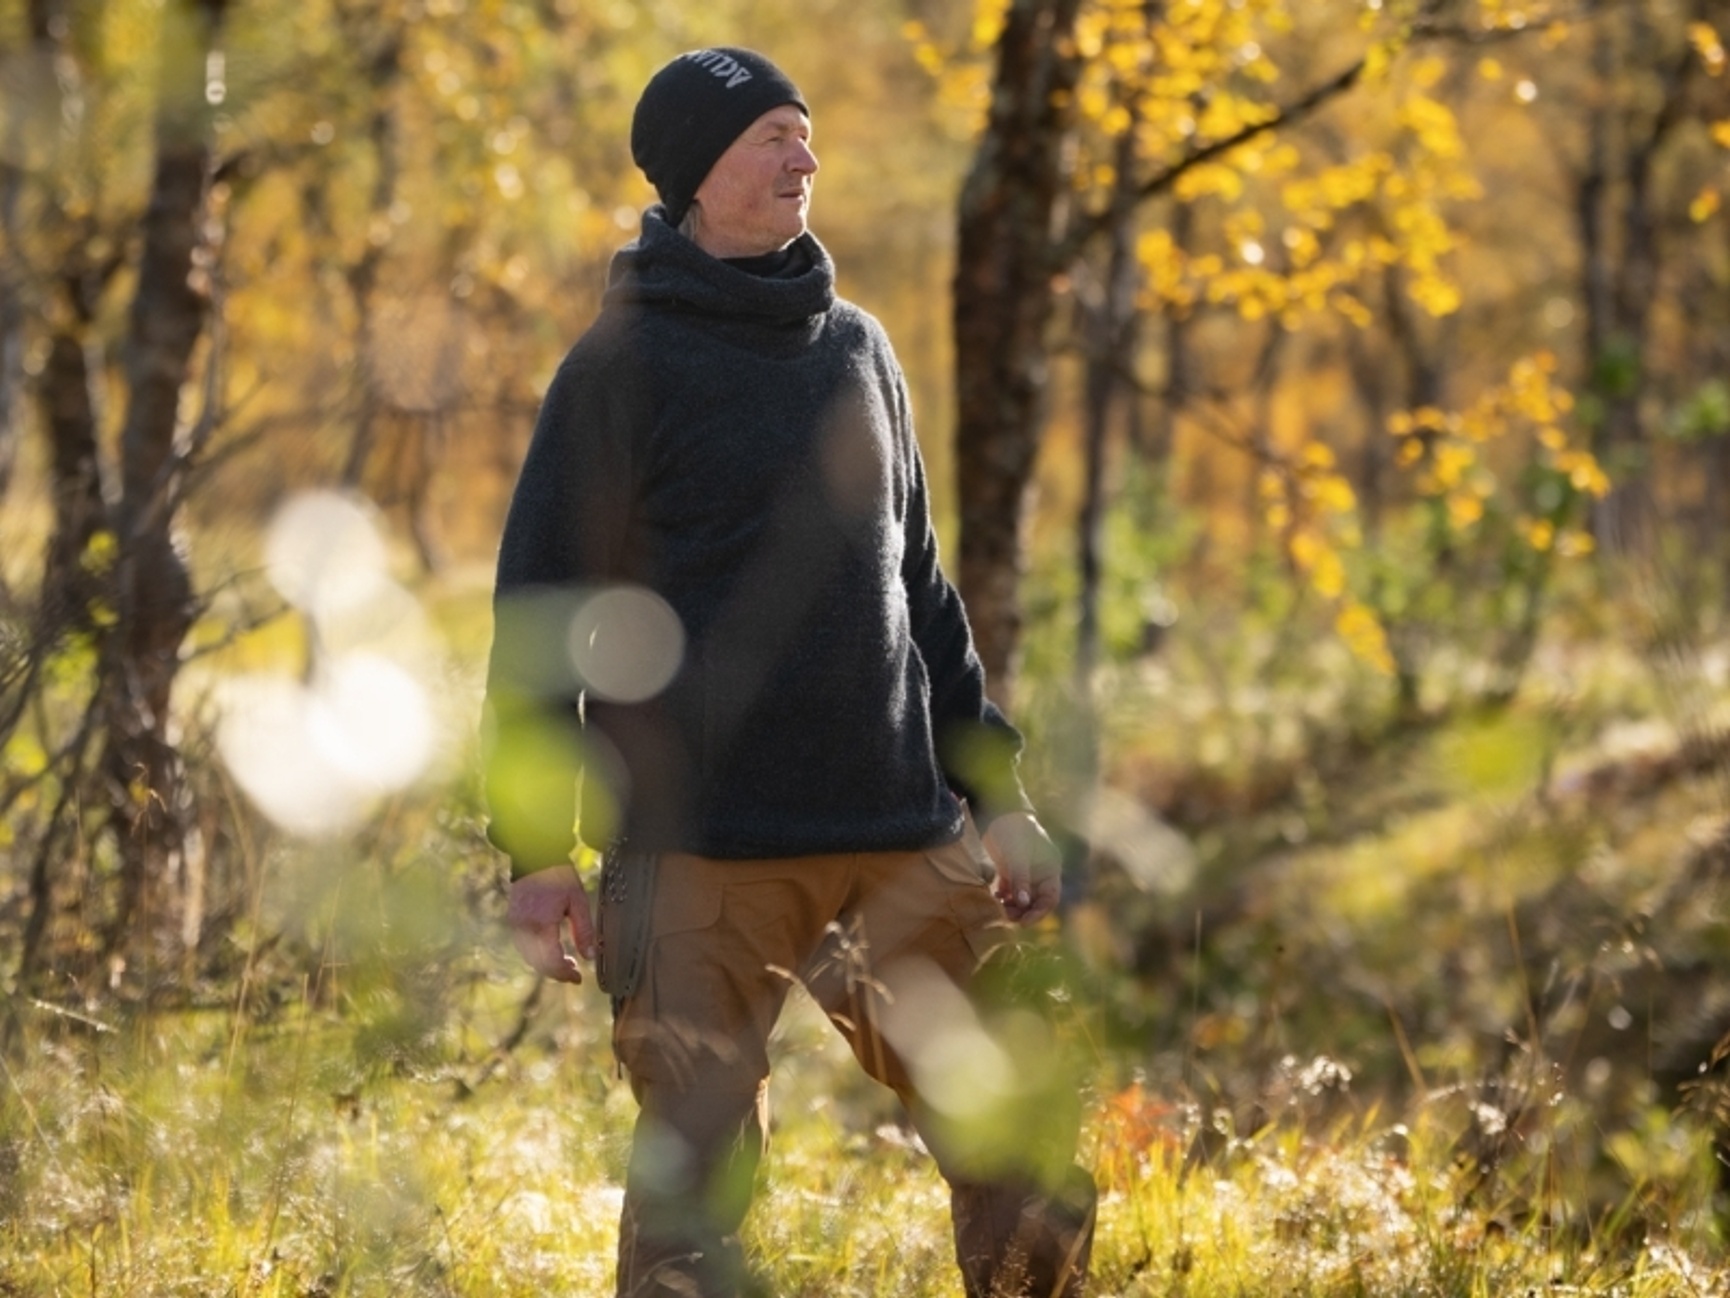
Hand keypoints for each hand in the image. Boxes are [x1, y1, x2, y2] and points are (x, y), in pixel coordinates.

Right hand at [506, 863, 594, 983]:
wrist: (536, 858)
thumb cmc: (560, 877)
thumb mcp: (578, 902)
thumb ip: (584, 931)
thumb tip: (591, 957)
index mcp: (542, 924)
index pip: (552, 961)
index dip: (565, 974)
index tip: (579, 978)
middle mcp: (525, 929)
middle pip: (539, 964)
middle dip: (557, 973)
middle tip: (574, 974)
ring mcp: (516, 925)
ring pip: (529, 958)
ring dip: (547, 966)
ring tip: (566, 963)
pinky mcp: (513, 921)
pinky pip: (524, 947)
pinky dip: (537, 955)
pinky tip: (552, 951)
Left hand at [982, 811, 1061, 924]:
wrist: (1000, 814)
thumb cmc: (1014, 830)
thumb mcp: (1017, 854)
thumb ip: (1021, 878)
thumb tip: (1023, 903)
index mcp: (1050, 869)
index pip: (1050, 897)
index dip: (1039, 912)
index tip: (1025, 922)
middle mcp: (1040, 874)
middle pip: (1035, 901)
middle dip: (1023, 912)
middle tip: (1007, 918)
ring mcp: (1025, 874)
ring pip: (1021, 899)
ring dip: (1011, 907)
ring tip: (998, 910)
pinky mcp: (1011, 872)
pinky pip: (1009, 891)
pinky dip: (1003, 897)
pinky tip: (994, 898)